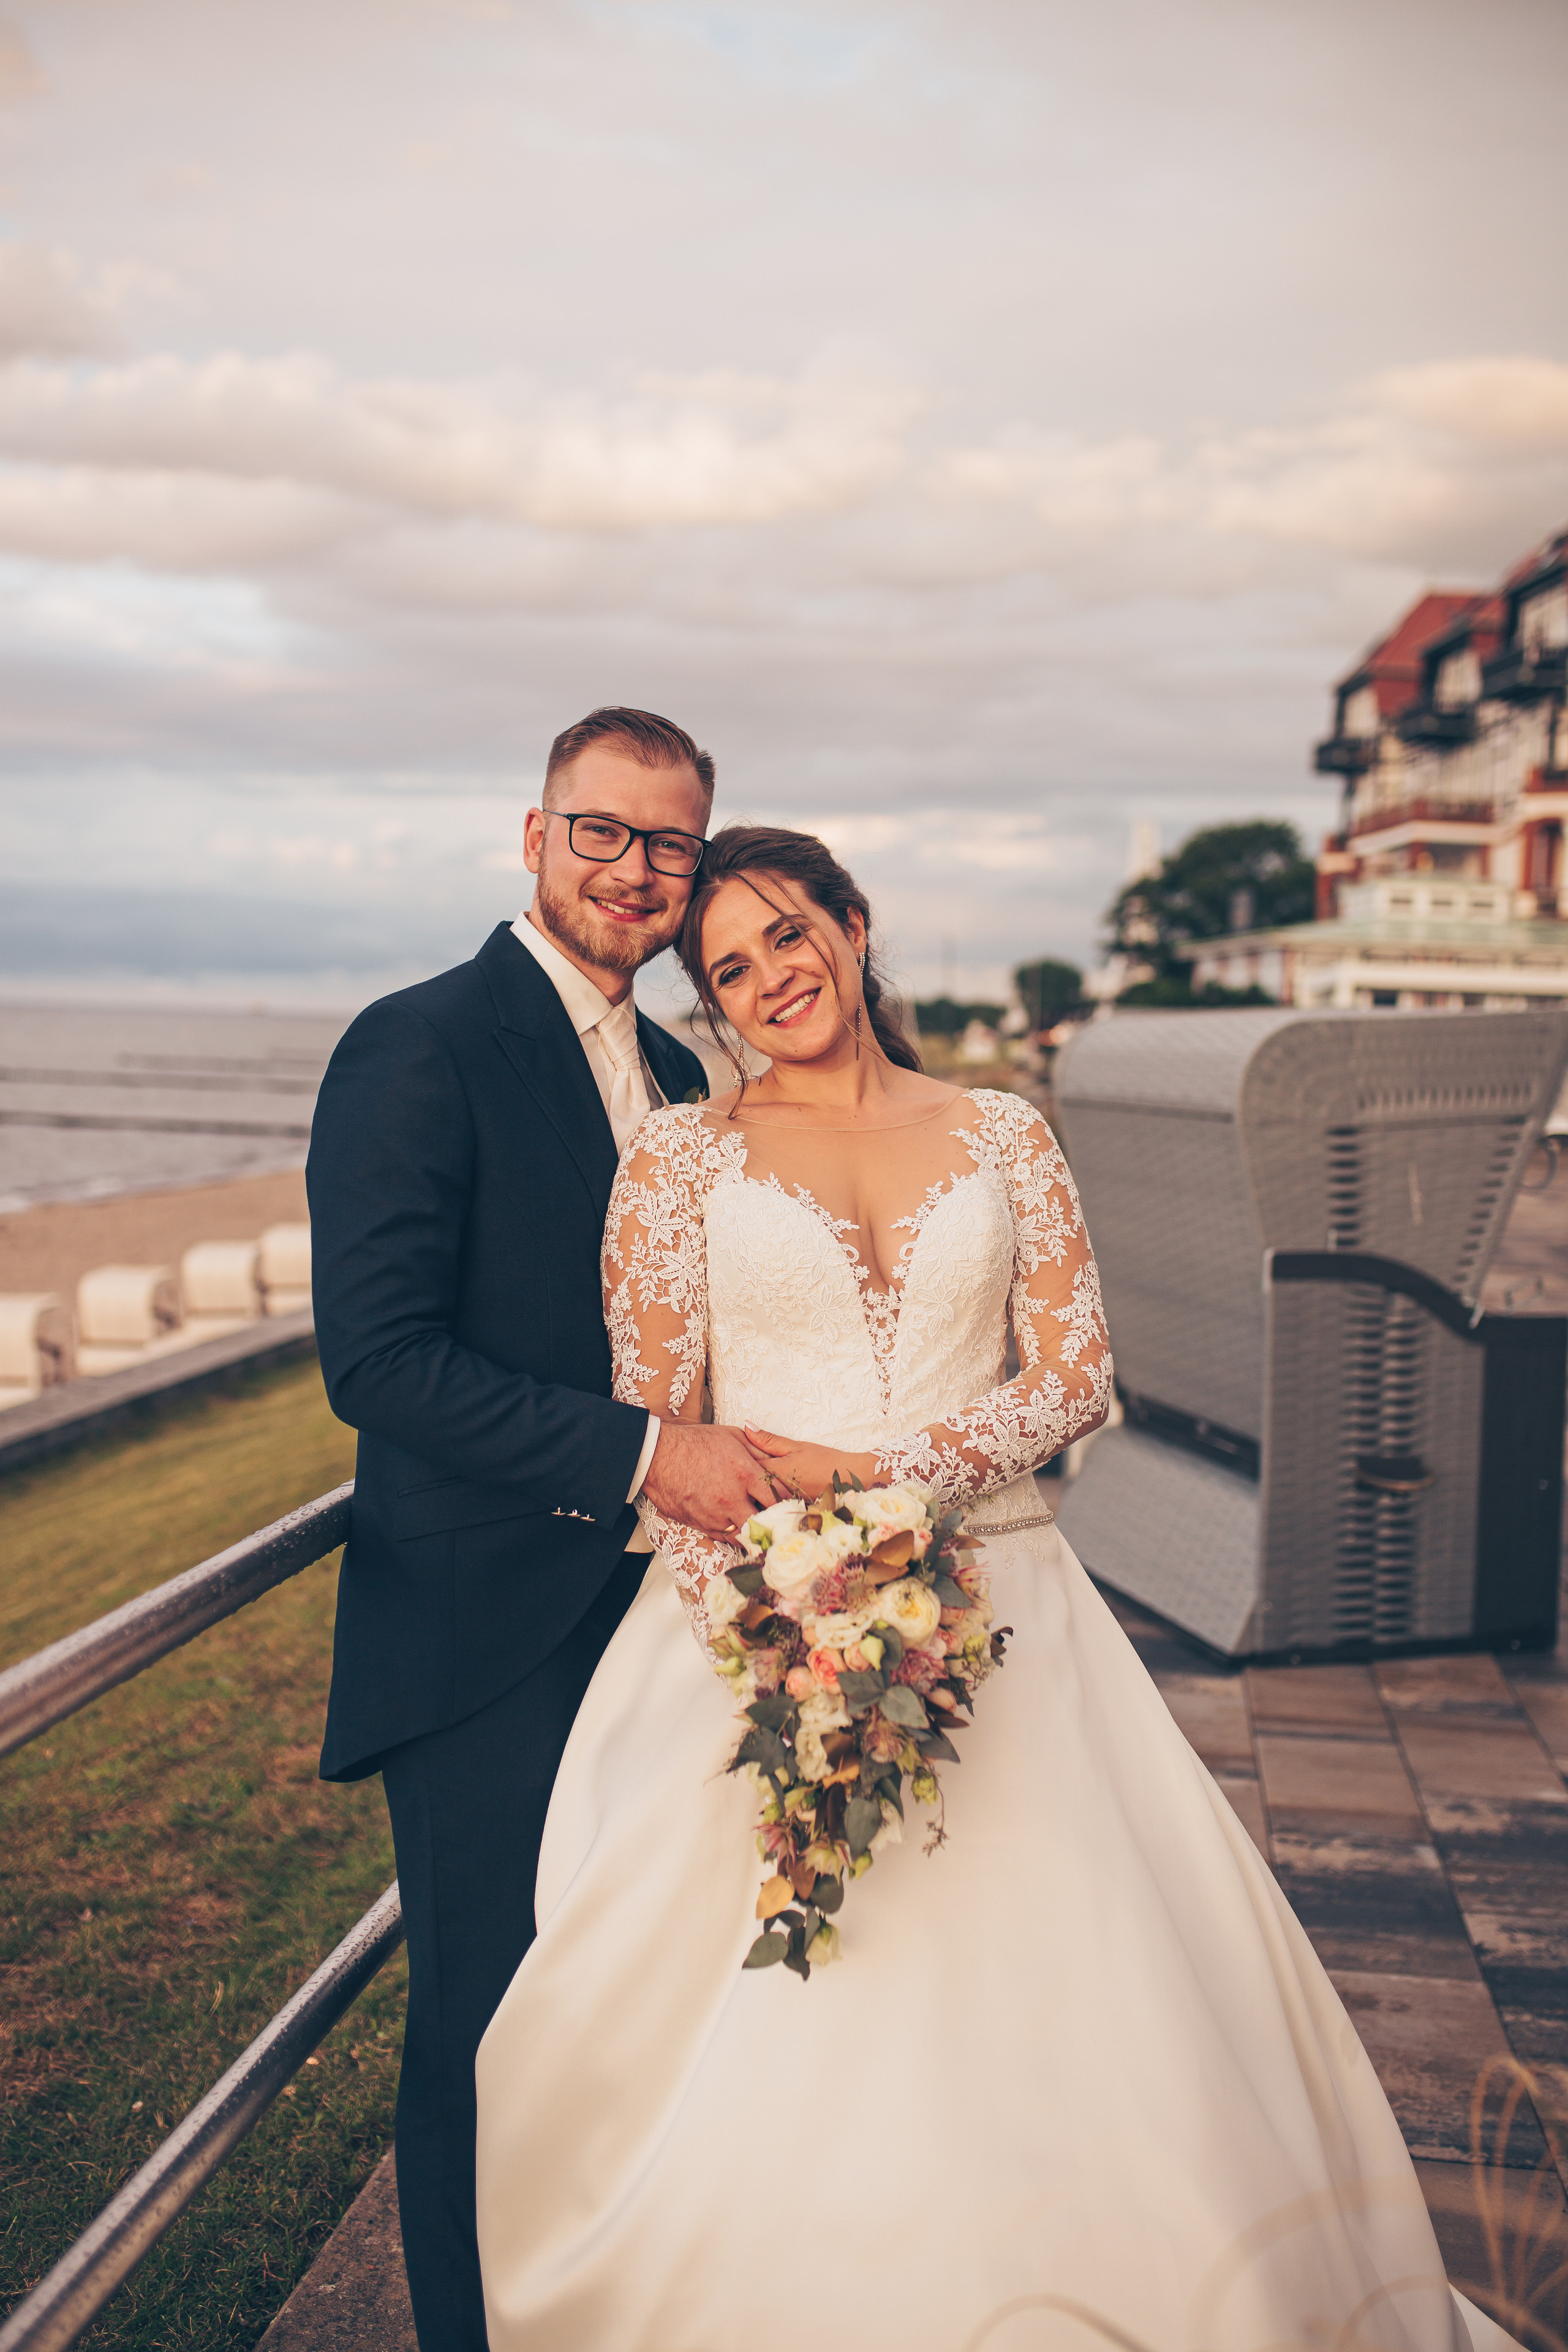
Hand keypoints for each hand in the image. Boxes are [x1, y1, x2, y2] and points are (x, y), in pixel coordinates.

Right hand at [640, 1421, 781, 1537]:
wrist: (659, 1456)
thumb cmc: (695, 1442)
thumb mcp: (731, 1436)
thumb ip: (757, 1448)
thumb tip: (776, 1457)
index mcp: (745, 1474)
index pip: (778, 1497)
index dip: (786, 1501)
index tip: (788, 1503)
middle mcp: (733, 1498)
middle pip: (765, 1522)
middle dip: (773, 1521)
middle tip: (777, 1520)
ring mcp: (716, 1514)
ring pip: (745, 1534)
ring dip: (752, 1530)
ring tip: (758, 1527)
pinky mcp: (701, 1524)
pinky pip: (725, 1537)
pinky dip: (733, 1533)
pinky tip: (736, 1526)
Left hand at [743, 1427, 880, 1499]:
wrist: (849, 1481)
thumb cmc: (824, 1461)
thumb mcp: (796, 1446)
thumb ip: (769, 1440)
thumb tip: (746, 1427)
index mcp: (773, 1472)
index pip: (744, 1465)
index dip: (736, 1458)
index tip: (732, 1452)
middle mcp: (773, 1491)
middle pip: (747, 1484)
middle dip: (740, 1476)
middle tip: (735, 1468)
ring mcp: (779, 1505)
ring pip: (756, 1497)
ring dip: (751, 1488)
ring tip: (746, 1481)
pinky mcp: (787, 1513)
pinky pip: (768, 1506)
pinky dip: (764, 1498)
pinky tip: (764, 1494)